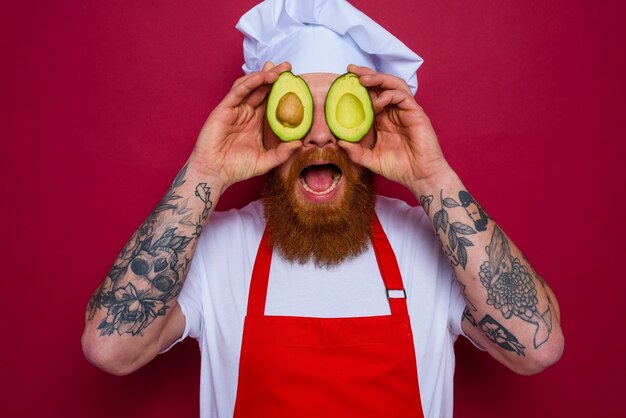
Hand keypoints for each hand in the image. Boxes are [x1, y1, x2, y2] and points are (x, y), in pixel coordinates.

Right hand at [190, 61, 301, 191]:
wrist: (215, 172)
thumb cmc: (237, 168)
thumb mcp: (265, 161)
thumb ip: (282, 153)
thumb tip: (299, 143)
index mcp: (255, 122)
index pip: (270, 100)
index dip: (280, 90)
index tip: (295, 81)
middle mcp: (246, 113)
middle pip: (261, 89)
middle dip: (274, 76)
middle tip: (288, 67)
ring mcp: (235, 110)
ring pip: (249, 86)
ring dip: (263, 76)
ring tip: (277, 70)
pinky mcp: (224, 109)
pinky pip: (237, 92)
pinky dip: (249, 83)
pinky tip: (261, 77)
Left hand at [338, 65, 450, 193]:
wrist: (420, 176)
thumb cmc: (399, 168)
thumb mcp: (371, 160)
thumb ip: (355, 152)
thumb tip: (339, 142)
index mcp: (384, 120)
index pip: (371, 96)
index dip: (359, 87)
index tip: (343, 80)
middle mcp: (394, 112)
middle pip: (381, 85)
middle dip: (367, 74)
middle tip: (350, 70)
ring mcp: (406, 111)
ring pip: (393, 85)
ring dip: (378, 79)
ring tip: (363, 79)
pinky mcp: (416, 113)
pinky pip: (403, 96)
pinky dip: (390, 95)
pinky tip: (378, 101)